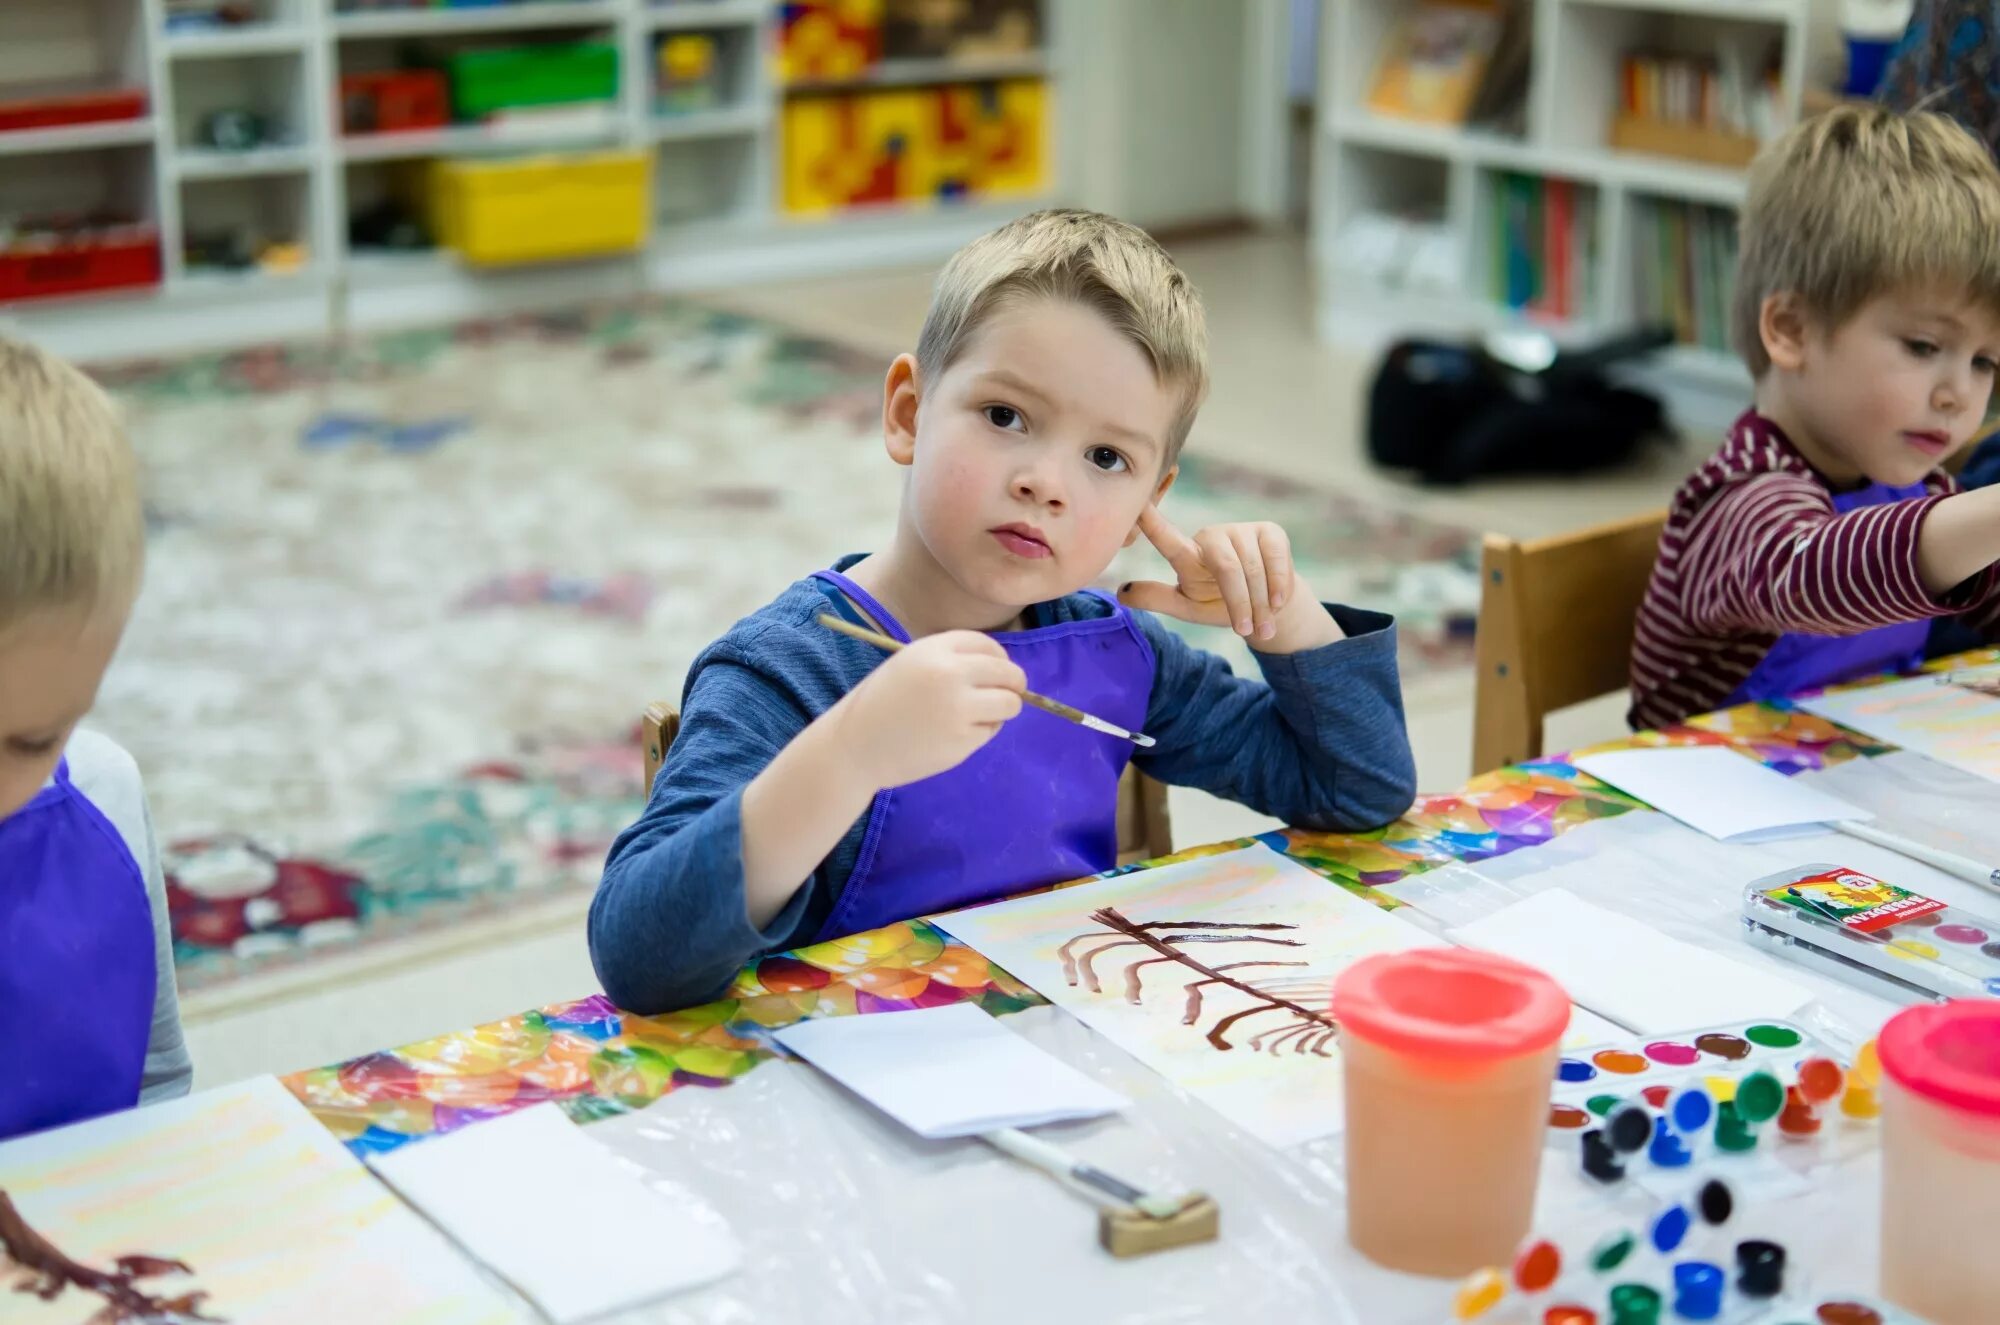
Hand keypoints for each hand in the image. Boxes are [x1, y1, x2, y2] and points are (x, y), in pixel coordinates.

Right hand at [833, 632, 1025, 789]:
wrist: (855, 746)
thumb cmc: (881, 704)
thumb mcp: (910, 664)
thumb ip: (949, 661)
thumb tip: (999, 670)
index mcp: (934, 650)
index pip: (988, 646)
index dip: (1000, 659)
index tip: (999, 671)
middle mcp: (950, 673)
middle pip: (1008, 673)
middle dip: (1014, 684)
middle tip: (1008, 695)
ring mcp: (959, 708)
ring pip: (1010, 704)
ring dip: (1003, 710)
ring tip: (980, 716)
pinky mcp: (963, 739)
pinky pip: (990, 730)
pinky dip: (981, 733)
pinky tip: (954, 735)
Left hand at [1118, 507, 1342, 653]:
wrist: (1267, 606)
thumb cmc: (1221, 605)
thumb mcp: (1188, 608)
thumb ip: (1159, 599)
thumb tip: (1121, 594)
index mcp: (1187, 556)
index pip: (1167, 539)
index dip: (1153, 522)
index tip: (1139, 505)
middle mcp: (1212, 537)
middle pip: (1226, 568)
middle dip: (1239, 603)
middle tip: (1245, 630)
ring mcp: (1242, 531)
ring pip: (1254, 568)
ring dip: (1261, 603)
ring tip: (1263, 626)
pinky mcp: (1270, 532)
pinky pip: (1277, 559)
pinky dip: (1279, 585)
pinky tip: (1279, 603)